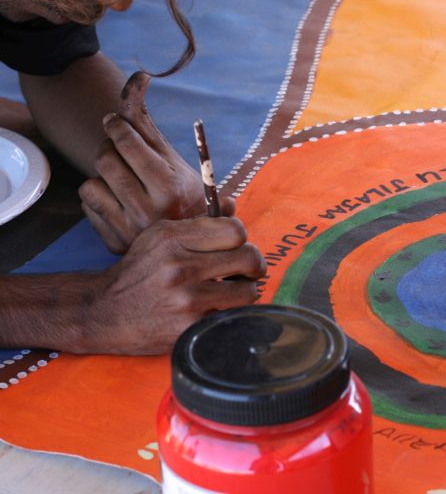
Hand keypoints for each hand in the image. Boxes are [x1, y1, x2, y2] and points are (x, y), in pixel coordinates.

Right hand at [74, 217, 265, 354]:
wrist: (104, 312)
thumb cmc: (140, 272)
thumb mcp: (159, 237)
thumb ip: (197, 226)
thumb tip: (234, 207)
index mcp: (173, 238)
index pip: (236, 230)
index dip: (241, 239)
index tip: (236, 247)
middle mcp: (180, 267)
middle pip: (249, 257)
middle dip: (253, 265)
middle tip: (246, 270)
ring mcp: (187, 299)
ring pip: (248, 290)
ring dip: (246, 291)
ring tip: (233, 290)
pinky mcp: (191, 326)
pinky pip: (232, 315)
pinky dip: (230, 312)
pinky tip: (218, 308)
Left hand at [79, 71, 233, 252]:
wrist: (193, 246)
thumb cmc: (184, 193)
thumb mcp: (174, 159)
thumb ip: (149, 122)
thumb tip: (137, 77)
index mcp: (171, 186)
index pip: (128, 143)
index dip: (117, 126)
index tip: (115, 122)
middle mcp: (150, 210)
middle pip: (105, 159)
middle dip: (110, 149)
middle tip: (118, 148)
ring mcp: (131, 229)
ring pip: (91, 183)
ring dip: (103, 176)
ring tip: (121, 179)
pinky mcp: (114, 243)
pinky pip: (87, 205)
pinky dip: (97, 198)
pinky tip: (116, 200)